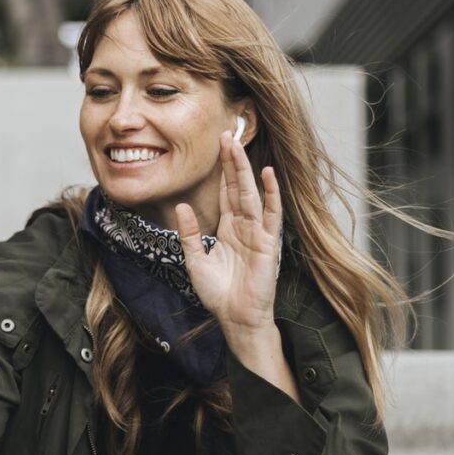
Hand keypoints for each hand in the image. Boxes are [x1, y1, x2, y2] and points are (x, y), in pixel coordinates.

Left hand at [176, 132, 282, 335]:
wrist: (235, 319)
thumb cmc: (218, 294)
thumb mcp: (195, 260)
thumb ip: (189, 233)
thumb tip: (182, 206)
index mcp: (229, 229)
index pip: (226, 193)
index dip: (222, 171)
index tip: (217, 147)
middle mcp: (245, 227)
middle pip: (238, 188)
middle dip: (232, 162)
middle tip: (225, 135)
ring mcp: (258, 233)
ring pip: (251, 195)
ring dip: (245, 171)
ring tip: (237, 146)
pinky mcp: (268, 245)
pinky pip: (270, 216)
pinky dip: (270, 195)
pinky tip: (266, 175)